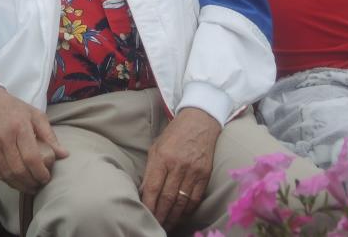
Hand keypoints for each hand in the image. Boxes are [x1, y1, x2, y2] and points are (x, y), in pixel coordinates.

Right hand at [0, 87, 67, 193]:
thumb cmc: (13, 109)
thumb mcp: (35, 115)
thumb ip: (50, 135)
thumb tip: (64, 154)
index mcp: (19, 127)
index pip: (31, 158)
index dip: (40, 173)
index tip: (47, 178)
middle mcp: (3, 138)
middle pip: (18, 170)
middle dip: (31, 182)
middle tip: (40, 185)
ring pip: (7, 175)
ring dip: (21, 186)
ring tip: (31, 187)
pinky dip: (9, 181)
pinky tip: (18, 182)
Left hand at [140, 106, 220, 228]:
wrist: (200, 121)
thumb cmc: (174, 135)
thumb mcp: (156, 147)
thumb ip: (150, 170)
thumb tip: (142, 193)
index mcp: (162, 157)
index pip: (152, 188)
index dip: (148, 206)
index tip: (144, 216)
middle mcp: (177, 165)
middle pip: (167, 198)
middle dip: (160, 216)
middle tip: (155, 225)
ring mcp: (193, 170)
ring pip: (181, 202)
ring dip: (173, 217)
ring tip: (167, 225)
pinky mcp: (205, 174)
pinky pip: (195, 198)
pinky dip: (187, 210)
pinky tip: (181, 215)